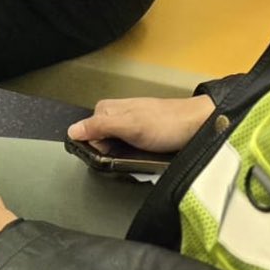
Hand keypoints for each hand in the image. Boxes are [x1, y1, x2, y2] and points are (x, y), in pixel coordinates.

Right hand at [67, 94, 215, 153]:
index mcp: (106, 109)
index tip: (109, 156)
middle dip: (110, 156)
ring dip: (123, 159)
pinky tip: (145, 159)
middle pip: (99, 144)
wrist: (197, 125)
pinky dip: (134, 158)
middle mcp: (115, 116)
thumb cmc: (165, 123)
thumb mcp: (129, 126)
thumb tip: (72, 131)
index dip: (95, 149)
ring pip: (114, 150)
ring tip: (140, 159)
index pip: (86, 135)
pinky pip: (128, 151)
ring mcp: (128, 126)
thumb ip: (99, 127)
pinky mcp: (140, 137)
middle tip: (128, 157)